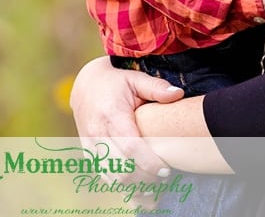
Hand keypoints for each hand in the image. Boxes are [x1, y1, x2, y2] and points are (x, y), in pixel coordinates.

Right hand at [69, 56, 183, 178]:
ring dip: (132, 184)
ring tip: (153, 184)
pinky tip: (137, 184)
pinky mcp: (87, 152)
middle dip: (144, 178)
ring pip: (110, 175)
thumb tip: (178, 93)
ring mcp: (90, 144)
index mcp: (112, 115)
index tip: (165, 170)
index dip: (148, 163)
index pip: (130, 147)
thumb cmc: (117, 83)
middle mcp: (97, 132)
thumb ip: (157, 87)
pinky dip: (119, 183)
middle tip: (164, 178)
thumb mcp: (136, 80)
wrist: (86, 86)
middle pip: (120, 166)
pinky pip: (102, 174)